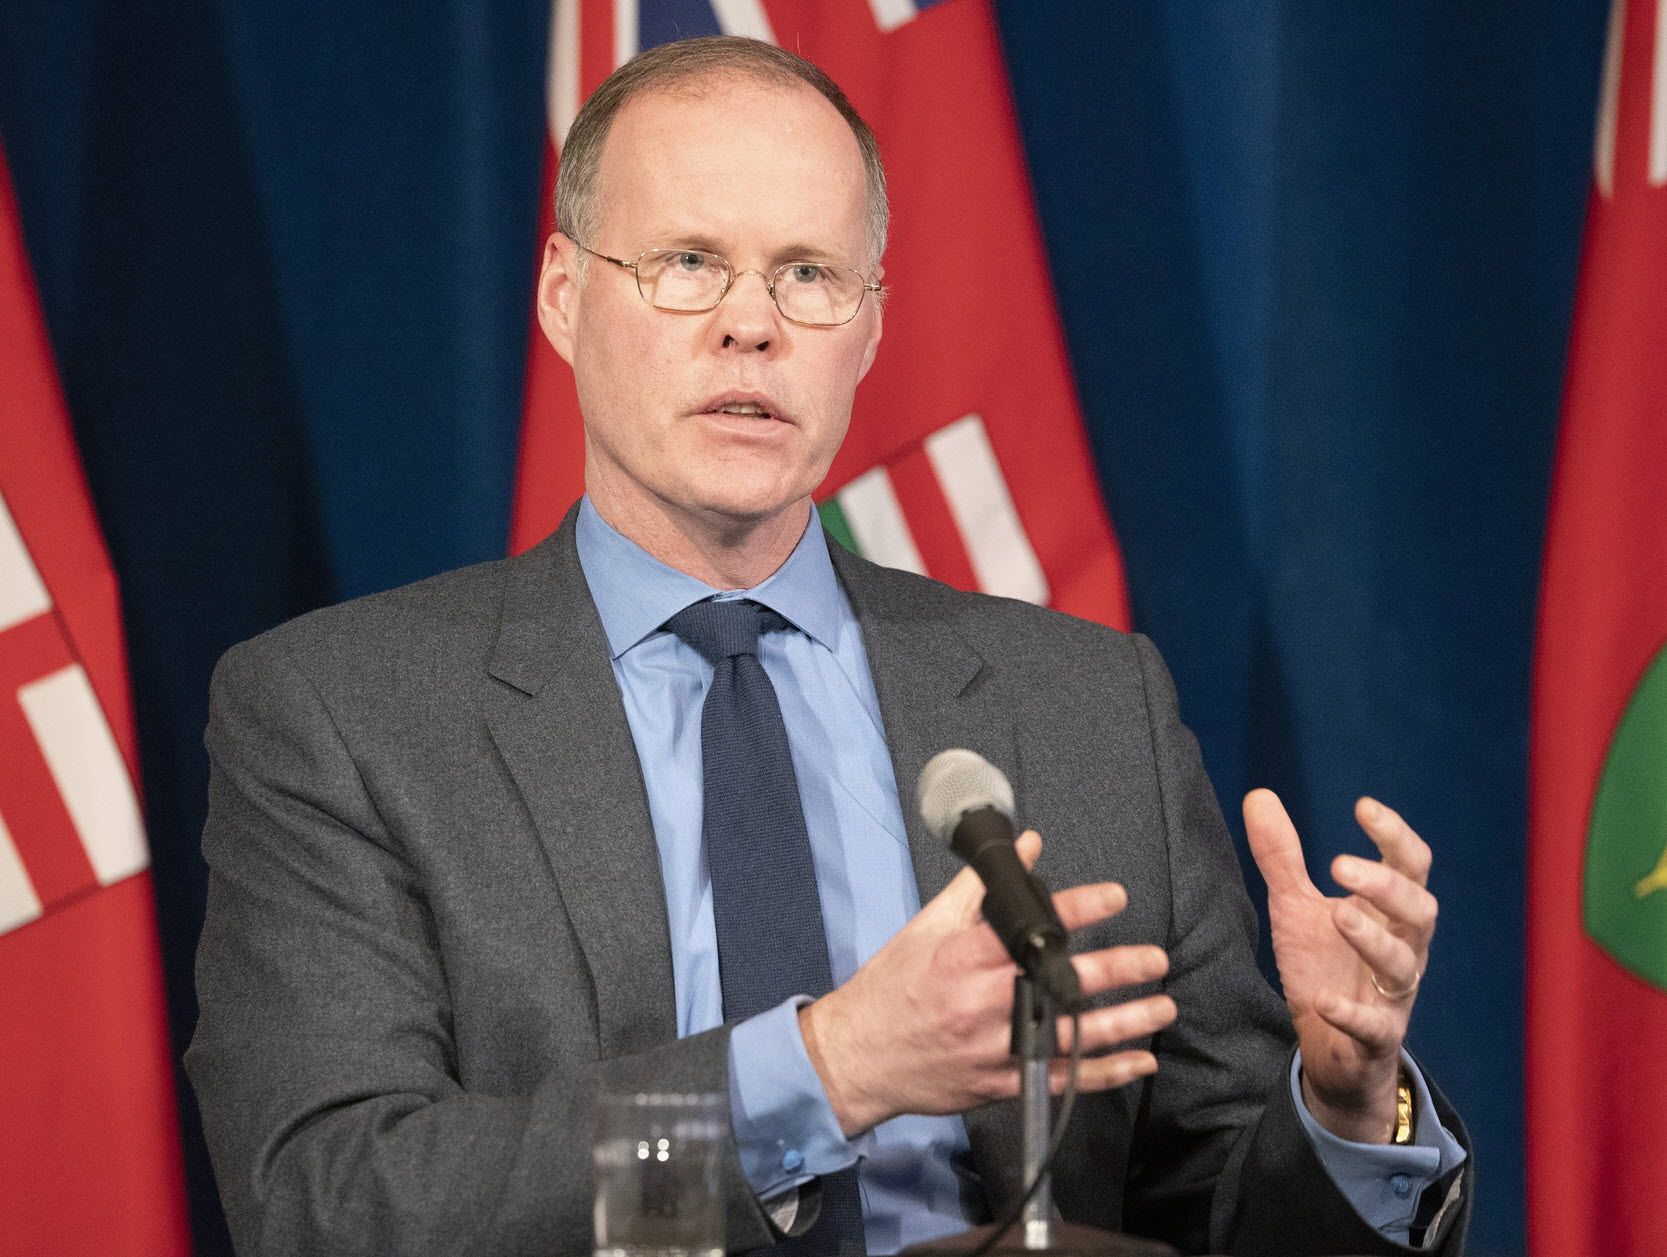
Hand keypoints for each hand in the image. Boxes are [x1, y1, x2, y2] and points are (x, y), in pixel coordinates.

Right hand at [798, 832, 1175, 1136]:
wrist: (858, 1055)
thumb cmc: (893, 985)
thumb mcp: (928, 926)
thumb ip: (980, 887)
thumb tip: (1027, 845)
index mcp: (964, 956)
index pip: (1030, 927)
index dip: (1078, 910)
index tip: (1115, 897)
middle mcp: (982, 1002)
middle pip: (1059, 983)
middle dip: (1116, 970)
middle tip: (1156, 959)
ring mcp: (994, 1048)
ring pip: (1069, 1035)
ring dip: (1124, 1022)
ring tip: (1163, 1005)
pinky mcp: (1000, 1084)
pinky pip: (1060, 1079)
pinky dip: (1104, 1073)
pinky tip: (1140, 1061)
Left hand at [1244, 789, 1437, 1142]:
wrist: (1330, 1049)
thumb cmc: (1324, 967)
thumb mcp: (1296, 907)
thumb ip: (1282, 857)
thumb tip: (1259, 794)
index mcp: (1387, 912)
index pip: (1410, 865)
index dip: (1395, 835)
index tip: (1363, 806)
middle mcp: (1401, 949)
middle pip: (1420, 911)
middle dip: (1386, 885)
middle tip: (1339, 864)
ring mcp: (1391, 996)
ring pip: (1402, 967)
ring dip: (1373, 939)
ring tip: (1338, 914)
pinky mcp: (1376, 1038)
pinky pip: (1376, 1028)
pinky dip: (1353, 1015)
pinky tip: (1324, 1000)